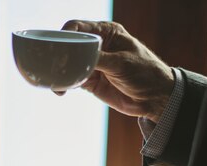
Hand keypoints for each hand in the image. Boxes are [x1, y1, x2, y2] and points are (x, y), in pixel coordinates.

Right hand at [58, 20, 174, 122]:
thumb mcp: (120, 63)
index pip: (79, 27)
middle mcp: (97, 46)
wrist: (154, 98)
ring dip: (60, 73)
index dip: (65, 33)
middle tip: (52, 67)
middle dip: (59, 55)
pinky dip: (64, 85)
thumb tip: (75, 58)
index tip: (57, 45)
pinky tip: (60, 91)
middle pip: (70, 46)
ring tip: (56, 82)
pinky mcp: (90, 81)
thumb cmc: (145, 72)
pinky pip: (72, 80)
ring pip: (68, 65)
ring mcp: (92, 64)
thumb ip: (98, 59)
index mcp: (107, 33)